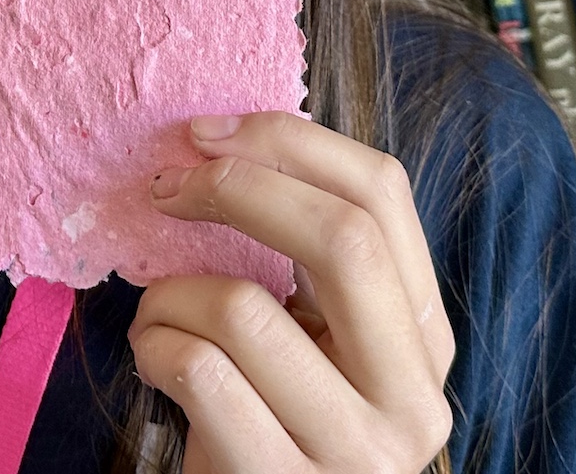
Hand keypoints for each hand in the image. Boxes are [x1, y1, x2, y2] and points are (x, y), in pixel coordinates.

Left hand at [130, 113, 454, 472]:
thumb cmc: (270, 424)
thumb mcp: (315, 343)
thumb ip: (304, 262)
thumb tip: (224, 142)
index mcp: (424, 337)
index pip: (384, 194)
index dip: (288, 141)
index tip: (206, 134)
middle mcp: (412, 396)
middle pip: (342, 238)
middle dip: (235, 189)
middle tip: (166, 189)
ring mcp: (355, 451)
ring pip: (246, 310)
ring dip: (169, 294)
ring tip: (156, 316)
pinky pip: (199, 372)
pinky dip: (152, 346)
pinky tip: (152, 359)